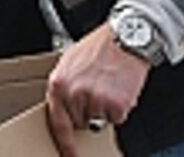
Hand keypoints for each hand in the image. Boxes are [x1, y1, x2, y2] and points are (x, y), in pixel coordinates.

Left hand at [46, 24, 150, 156]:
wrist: (126, 38)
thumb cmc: (99, 48)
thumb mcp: (70, 63)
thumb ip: (64, 87)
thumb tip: (64, 109)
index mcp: (58, 84)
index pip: (57, 122)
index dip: (65, 143)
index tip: (70, 155)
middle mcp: (74, 95)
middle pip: (81, 122)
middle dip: (88, 112)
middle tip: (97, 90)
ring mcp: (94, 101)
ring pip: (100, 120)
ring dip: (105, 109)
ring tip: (108, 85)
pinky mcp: (116, 105)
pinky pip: (118, 117)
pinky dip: (121, 107)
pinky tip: (119, 88)